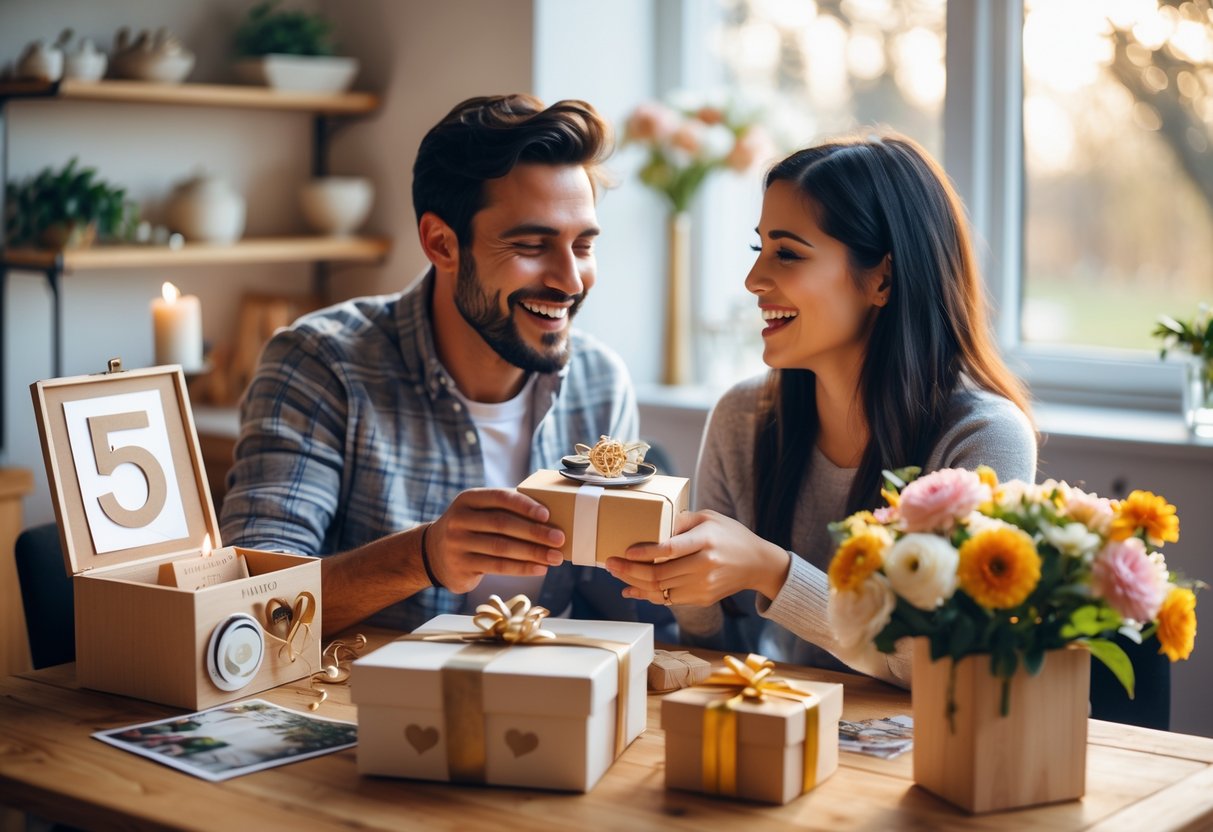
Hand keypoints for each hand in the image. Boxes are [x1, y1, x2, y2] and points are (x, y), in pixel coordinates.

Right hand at [426, 488, 564, 593]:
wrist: (433, 553)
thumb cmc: (471, 527)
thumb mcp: (478, 510)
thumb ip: (504, 508)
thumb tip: (550, 517)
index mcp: (468, 499)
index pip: (500, 498)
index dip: (524, 505)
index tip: (548, 514)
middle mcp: (459, 519)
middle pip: (503, 525)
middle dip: (535, 532)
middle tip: (559, 538)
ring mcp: (458, 544)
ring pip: (501, 548)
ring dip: (533, 553)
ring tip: (556, 557)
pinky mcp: (461, 566)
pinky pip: (497, 567)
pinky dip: (522, 568)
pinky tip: (540, 568)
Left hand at [604, 510, 790, 606]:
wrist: (758, 564)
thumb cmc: (730, 535)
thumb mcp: (710, 517)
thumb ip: (682, 520)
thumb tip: (652, 523)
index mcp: (706, 541)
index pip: (670, 549)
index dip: (645, 552)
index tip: (625, 551)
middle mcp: (705, 565)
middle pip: (660, 573)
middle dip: (630, 570)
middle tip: (610, 563)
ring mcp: (704, 586)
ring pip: (660, 589)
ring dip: (634, 583)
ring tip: (616, 574)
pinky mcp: (702, 599)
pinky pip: (668, 599)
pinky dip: (647, 595)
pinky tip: (632, 589)